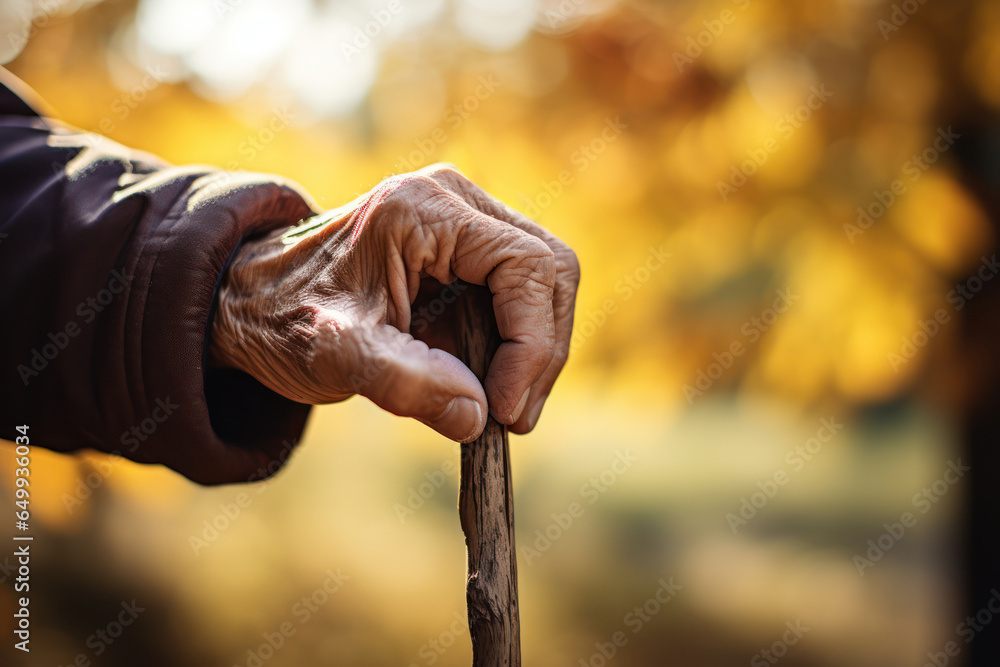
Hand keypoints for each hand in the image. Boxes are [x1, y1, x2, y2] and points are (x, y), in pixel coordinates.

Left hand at [209, 165, 579, 442]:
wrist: (253, 303)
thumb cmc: (285, 319)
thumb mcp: (334, 355)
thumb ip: (404, 383)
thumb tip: (478, 415)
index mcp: (423, 208)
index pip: (526, 265)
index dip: (531, 343)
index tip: (503, 410)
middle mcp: (454, 200)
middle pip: (550, 270)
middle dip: (541, 351)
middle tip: (511, 417)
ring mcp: (465, 221)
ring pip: (546, 284)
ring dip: (535, 353)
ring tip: (501, 410)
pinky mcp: (468, 251)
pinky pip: (522, 297)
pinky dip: (519, 347)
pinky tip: (490, 387)